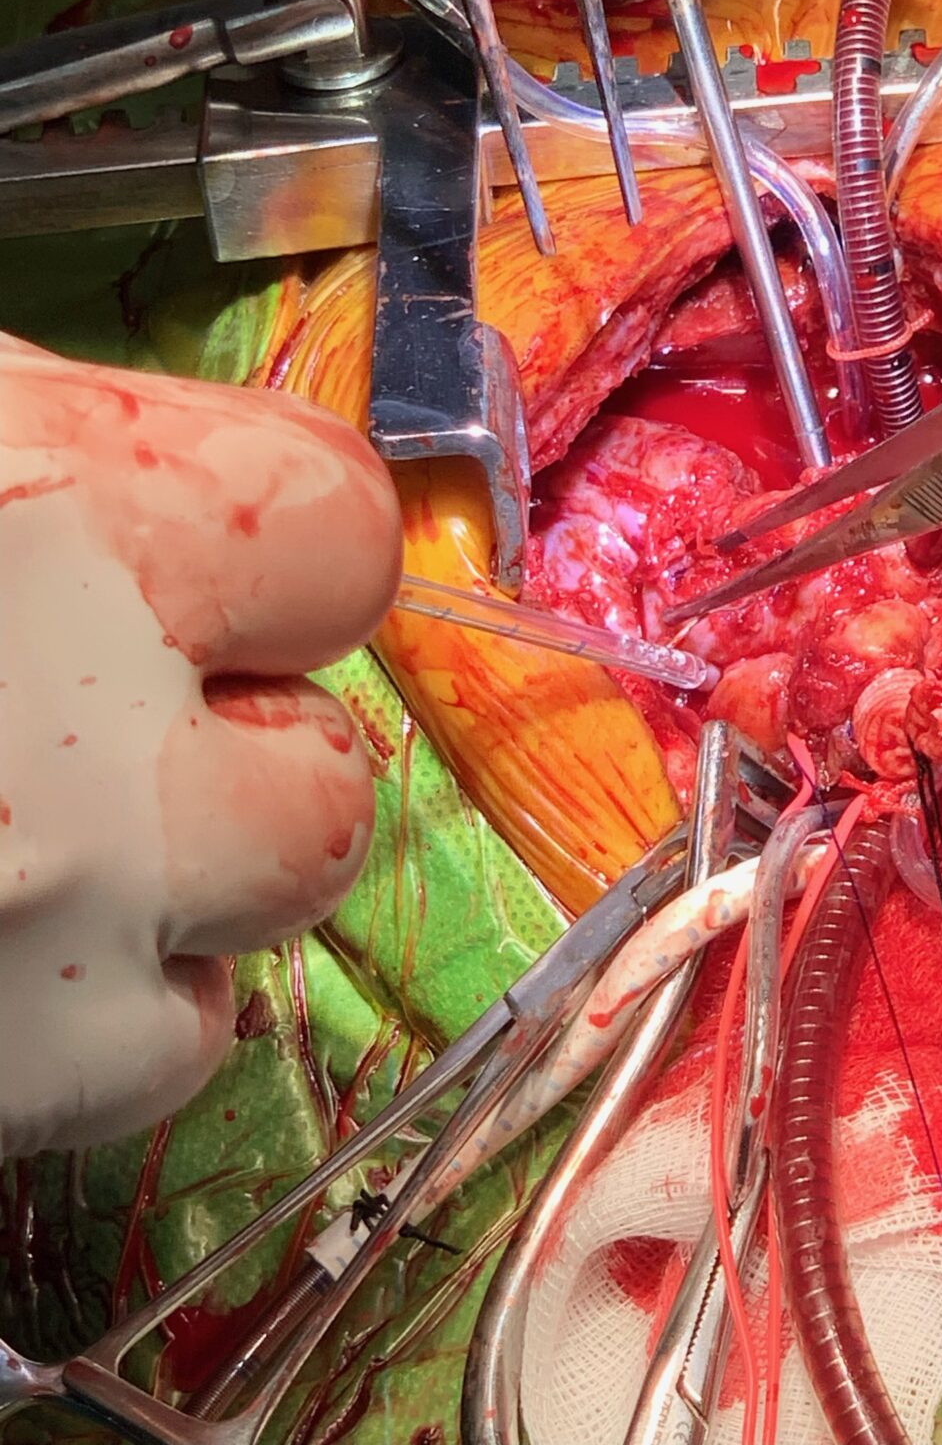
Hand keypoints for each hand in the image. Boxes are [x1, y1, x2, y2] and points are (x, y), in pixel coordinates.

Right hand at [0, 336, 401, 1156]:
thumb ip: (65, 452)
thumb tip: (183, 503)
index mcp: (50, 503)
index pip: (343, 525)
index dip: (290, 553)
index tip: (228, 571)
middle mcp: (78, 719)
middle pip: (330, 750)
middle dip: (252, 737)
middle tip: (113, 724)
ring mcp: (41, 923)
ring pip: (275, 905)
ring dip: (199, 879)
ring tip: (50, 844)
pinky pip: (153, 1054)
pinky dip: (105, 1011)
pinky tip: (5, 953)